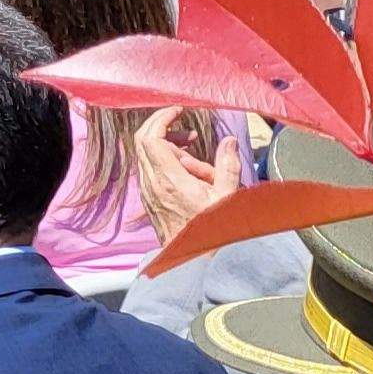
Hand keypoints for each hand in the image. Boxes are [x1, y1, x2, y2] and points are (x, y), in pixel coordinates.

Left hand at [132, 108, 242, 244]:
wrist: (193, 261)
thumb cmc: (212, 232)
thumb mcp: (226, 197)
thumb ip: (228, 166)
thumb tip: (229, 141)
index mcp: (169, 180)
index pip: (151, 138)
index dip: (162, 118)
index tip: (177, 111)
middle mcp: (152, 184)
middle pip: (143, 142)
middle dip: (165, 130)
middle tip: (189, 134)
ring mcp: (148, 192)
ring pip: (148, 157)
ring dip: (170, 151)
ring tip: (199, 164)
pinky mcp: (149, 199)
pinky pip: (151, 171)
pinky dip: (166, 164)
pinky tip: (189, 174)